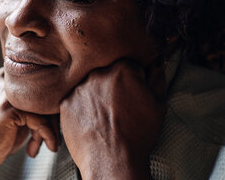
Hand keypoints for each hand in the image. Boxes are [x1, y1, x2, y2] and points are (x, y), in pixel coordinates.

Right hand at [0, 68, 60, 178]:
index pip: (41, 82)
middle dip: (52, 118)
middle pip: (46, 92)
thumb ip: (34, 102)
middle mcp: (6, 80)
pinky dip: (47, 136)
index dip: (51, 103)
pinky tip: (44, 148)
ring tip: (43, 145)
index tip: (52, 123)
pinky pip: (40, 120)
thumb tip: (63, 101)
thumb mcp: (18, 114)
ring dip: (50, 129)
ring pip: (45, 106)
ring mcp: (7, 94)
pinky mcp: (9, 109)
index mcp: (7, 78)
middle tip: (50, 137)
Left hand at [59, 59, 166, 179]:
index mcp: (123, 69)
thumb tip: (156, 63)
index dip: (134, 80)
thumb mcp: (158, 105)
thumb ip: (157, 78)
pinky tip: (93, 121)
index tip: (133, 93)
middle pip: (107, 73)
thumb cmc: (137, 136)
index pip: (129, 65)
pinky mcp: (66, 103)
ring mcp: (79, 88)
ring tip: (106, 118)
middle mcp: (98, 74)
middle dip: (114, 86)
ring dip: (96, 96)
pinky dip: (82, 108)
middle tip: (119, 107)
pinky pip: (75, 100)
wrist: (113, 161)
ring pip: (90, 86)